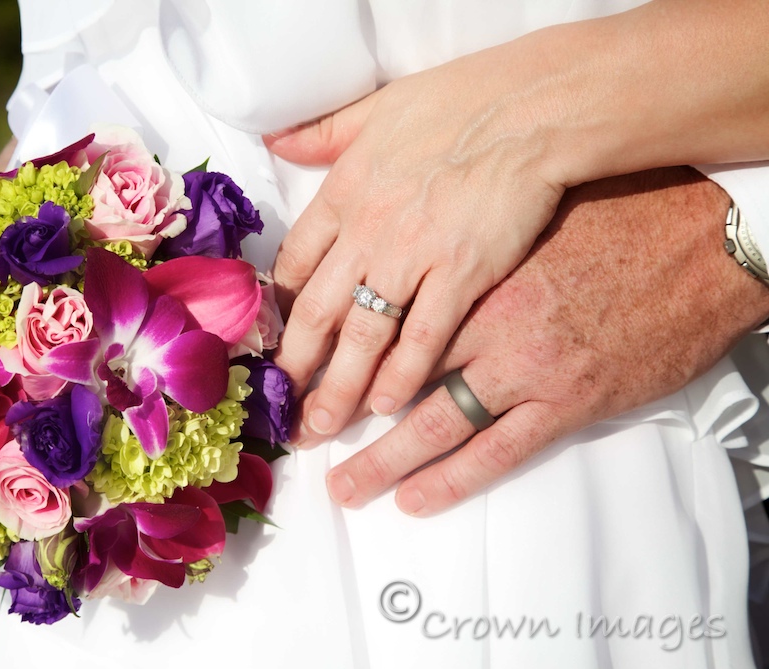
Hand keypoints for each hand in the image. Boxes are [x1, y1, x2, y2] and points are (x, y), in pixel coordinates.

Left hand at [266, 0, 768, 445]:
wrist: (533, 109)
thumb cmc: (459, 102)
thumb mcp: (376, 107)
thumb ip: (324, 132)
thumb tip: (276, 139)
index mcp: (344, 192)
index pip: (294, 264)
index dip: (280, 311)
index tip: (272, 344)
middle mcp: (368, 231)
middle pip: (316, 312)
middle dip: (296, 367)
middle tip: (282, 408)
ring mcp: (414, 257)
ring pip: (362, 338)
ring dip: (337, 389)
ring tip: (320, 429)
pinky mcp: (464, 277)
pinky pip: (423, 339)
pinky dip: (400, 376)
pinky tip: (384, 407)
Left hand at [318, 167, 768, 514]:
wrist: (700, 241)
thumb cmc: (612, 214)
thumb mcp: (521, 211)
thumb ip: (460, 235)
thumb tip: (407, 244)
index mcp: (469, 270)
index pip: (386, 317)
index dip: (340, 347)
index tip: (303, 368)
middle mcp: (488, 320)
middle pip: (396, 376)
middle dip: (342, 412)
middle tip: (303, 437)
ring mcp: (529, 365)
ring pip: (438, 423)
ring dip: (385, 461)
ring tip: (347, 486)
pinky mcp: (571, 400)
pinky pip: (500, 452)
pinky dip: (455, 480)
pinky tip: (417, 499)